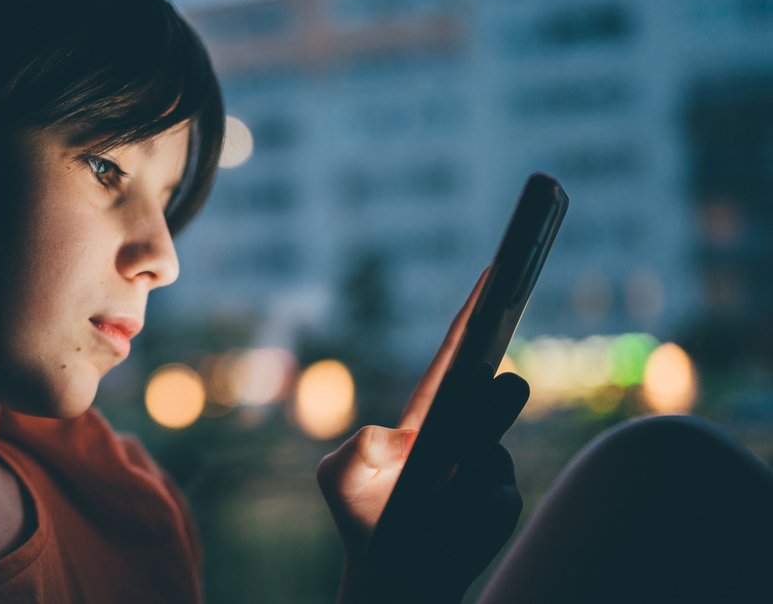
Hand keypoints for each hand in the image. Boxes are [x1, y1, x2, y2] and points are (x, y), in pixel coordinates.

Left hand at [317, 270, 529, 602]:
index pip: (452, 360)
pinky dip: (469, 510)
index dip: (471, 318)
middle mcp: (464, 436)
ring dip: (471, 469)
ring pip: (493, 455)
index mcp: (426, 418)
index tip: (495, 275)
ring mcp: (486, 469)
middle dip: (500, 391)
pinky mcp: (499, 505)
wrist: (389, 573)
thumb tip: (397, 440)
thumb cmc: (363, 519)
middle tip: (507, 378)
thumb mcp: (339, 477)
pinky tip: (446, 523)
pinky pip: (494, 499)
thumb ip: (356, 450)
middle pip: (491, 397)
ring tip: (446, 483)